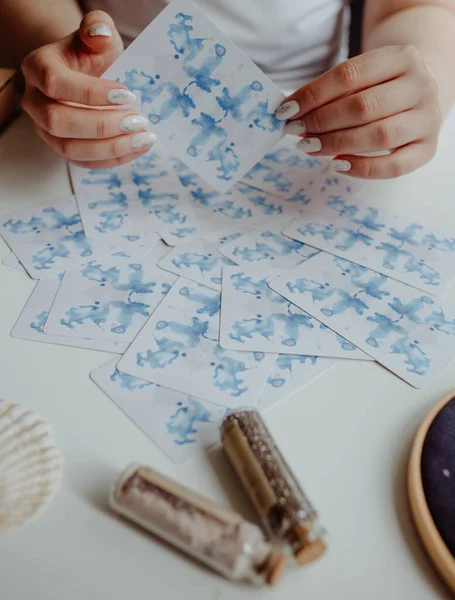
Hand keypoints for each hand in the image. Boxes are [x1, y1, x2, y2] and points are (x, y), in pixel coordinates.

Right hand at [21, 10, 154, 168]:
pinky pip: (84, 162)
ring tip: (143, 138)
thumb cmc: (91, 55)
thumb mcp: (98, 36)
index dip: (91, 92)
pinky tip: (138, 148)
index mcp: (39, 67)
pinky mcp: (63, 148)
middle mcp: (35, 101)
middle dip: (101, 125)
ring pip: (70, 149)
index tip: (127, 93)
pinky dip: (113, 159)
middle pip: (58, 122)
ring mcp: (46, 129)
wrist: (85, 75)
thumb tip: (101, 34)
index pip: (56, 83)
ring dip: (110, 148)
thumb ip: (98, 27)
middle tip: (137, 121)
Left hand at [276, 45, 441, 178]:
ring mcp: (428, 118)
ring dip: (337, 144)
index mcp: (402, 57)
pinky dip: (362, 168)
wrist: (418, 95)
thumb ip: (331, 92)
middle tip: (296, 131)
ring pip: (379, 135)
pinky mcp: (428, 148)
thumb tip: (290, 112)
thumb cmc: (379, 87)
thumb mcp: (361, 77)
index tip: (286, 110)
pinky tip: (337, 164)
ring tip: (309, 147)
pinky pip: (394, 166)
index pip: (349, 75)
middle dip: (322, 121)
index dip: (313, 95)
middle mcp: (421, 85)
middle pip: (363, 107)